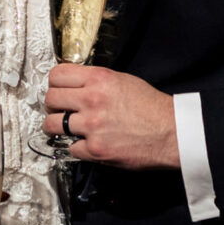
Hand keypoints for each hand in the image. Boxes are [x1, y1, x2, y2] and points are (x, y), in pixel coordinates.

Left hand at [42, 64, 180, 169]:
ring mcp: (92, 126)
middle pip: (50, 98)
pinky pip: (70, 148)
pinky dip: (77, 148)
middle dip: (53, 105)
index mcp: (98, 79)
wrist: (173, 132)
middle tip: (60, 110)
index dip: (55, 83)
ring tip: (65, 128)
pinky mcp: (95, 149)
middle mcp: (91, 100)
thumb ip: (95, 81)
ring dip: (56, 127)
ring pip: (51, 124)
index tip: (58, 90)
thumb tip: (73, 85)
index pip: (57, 75)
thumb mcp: (122, 80)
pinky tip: (86, 144)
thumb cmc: (152, 107)